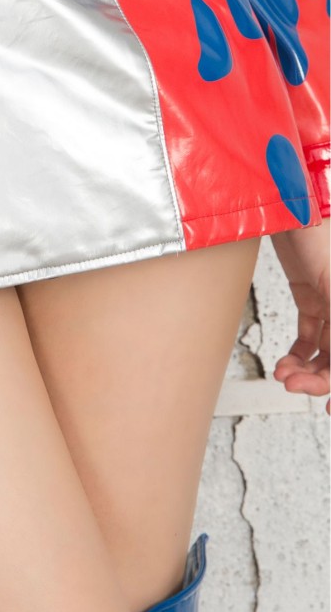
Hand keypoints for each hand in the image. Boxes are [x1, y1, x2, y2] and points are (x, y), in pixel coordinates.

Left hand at [270, 215, 329, 413]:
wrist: (290, 201)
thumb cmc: (317, 231)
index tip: (328, 410)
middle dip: (320, 379)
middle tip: (293, 386)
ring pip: (326, 351)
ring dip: (306, 369)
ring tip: (284, 375)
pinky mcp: (313, 295)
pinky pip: (311, 335)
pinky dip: (298, 354)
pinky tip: (285, 364)